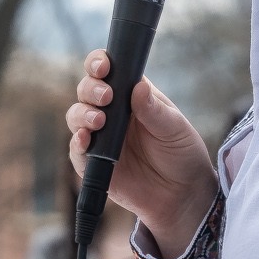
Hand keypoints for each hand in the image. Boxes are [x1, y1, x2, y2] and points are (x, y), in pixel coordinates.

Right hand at [66, 54, 214, 257]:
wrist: (182, 195)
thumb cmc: (182, 154)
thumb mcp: (175, 129)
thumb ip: (155, 110)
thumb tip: (138, 87)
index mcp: (130, 95)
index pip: (108, 70)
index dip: (99, 63)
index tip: (104, 67)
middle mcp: (111, 113)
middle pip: (87, 90)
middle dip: (90, 89)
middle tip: (106, 98)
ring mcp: (100, 137)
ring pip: (76, 117)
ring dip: (82, 115)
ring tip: (98, 122)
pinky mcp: (93, 163)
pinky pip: (77, 151)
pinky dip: (77, 144)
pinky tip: (85, 140)